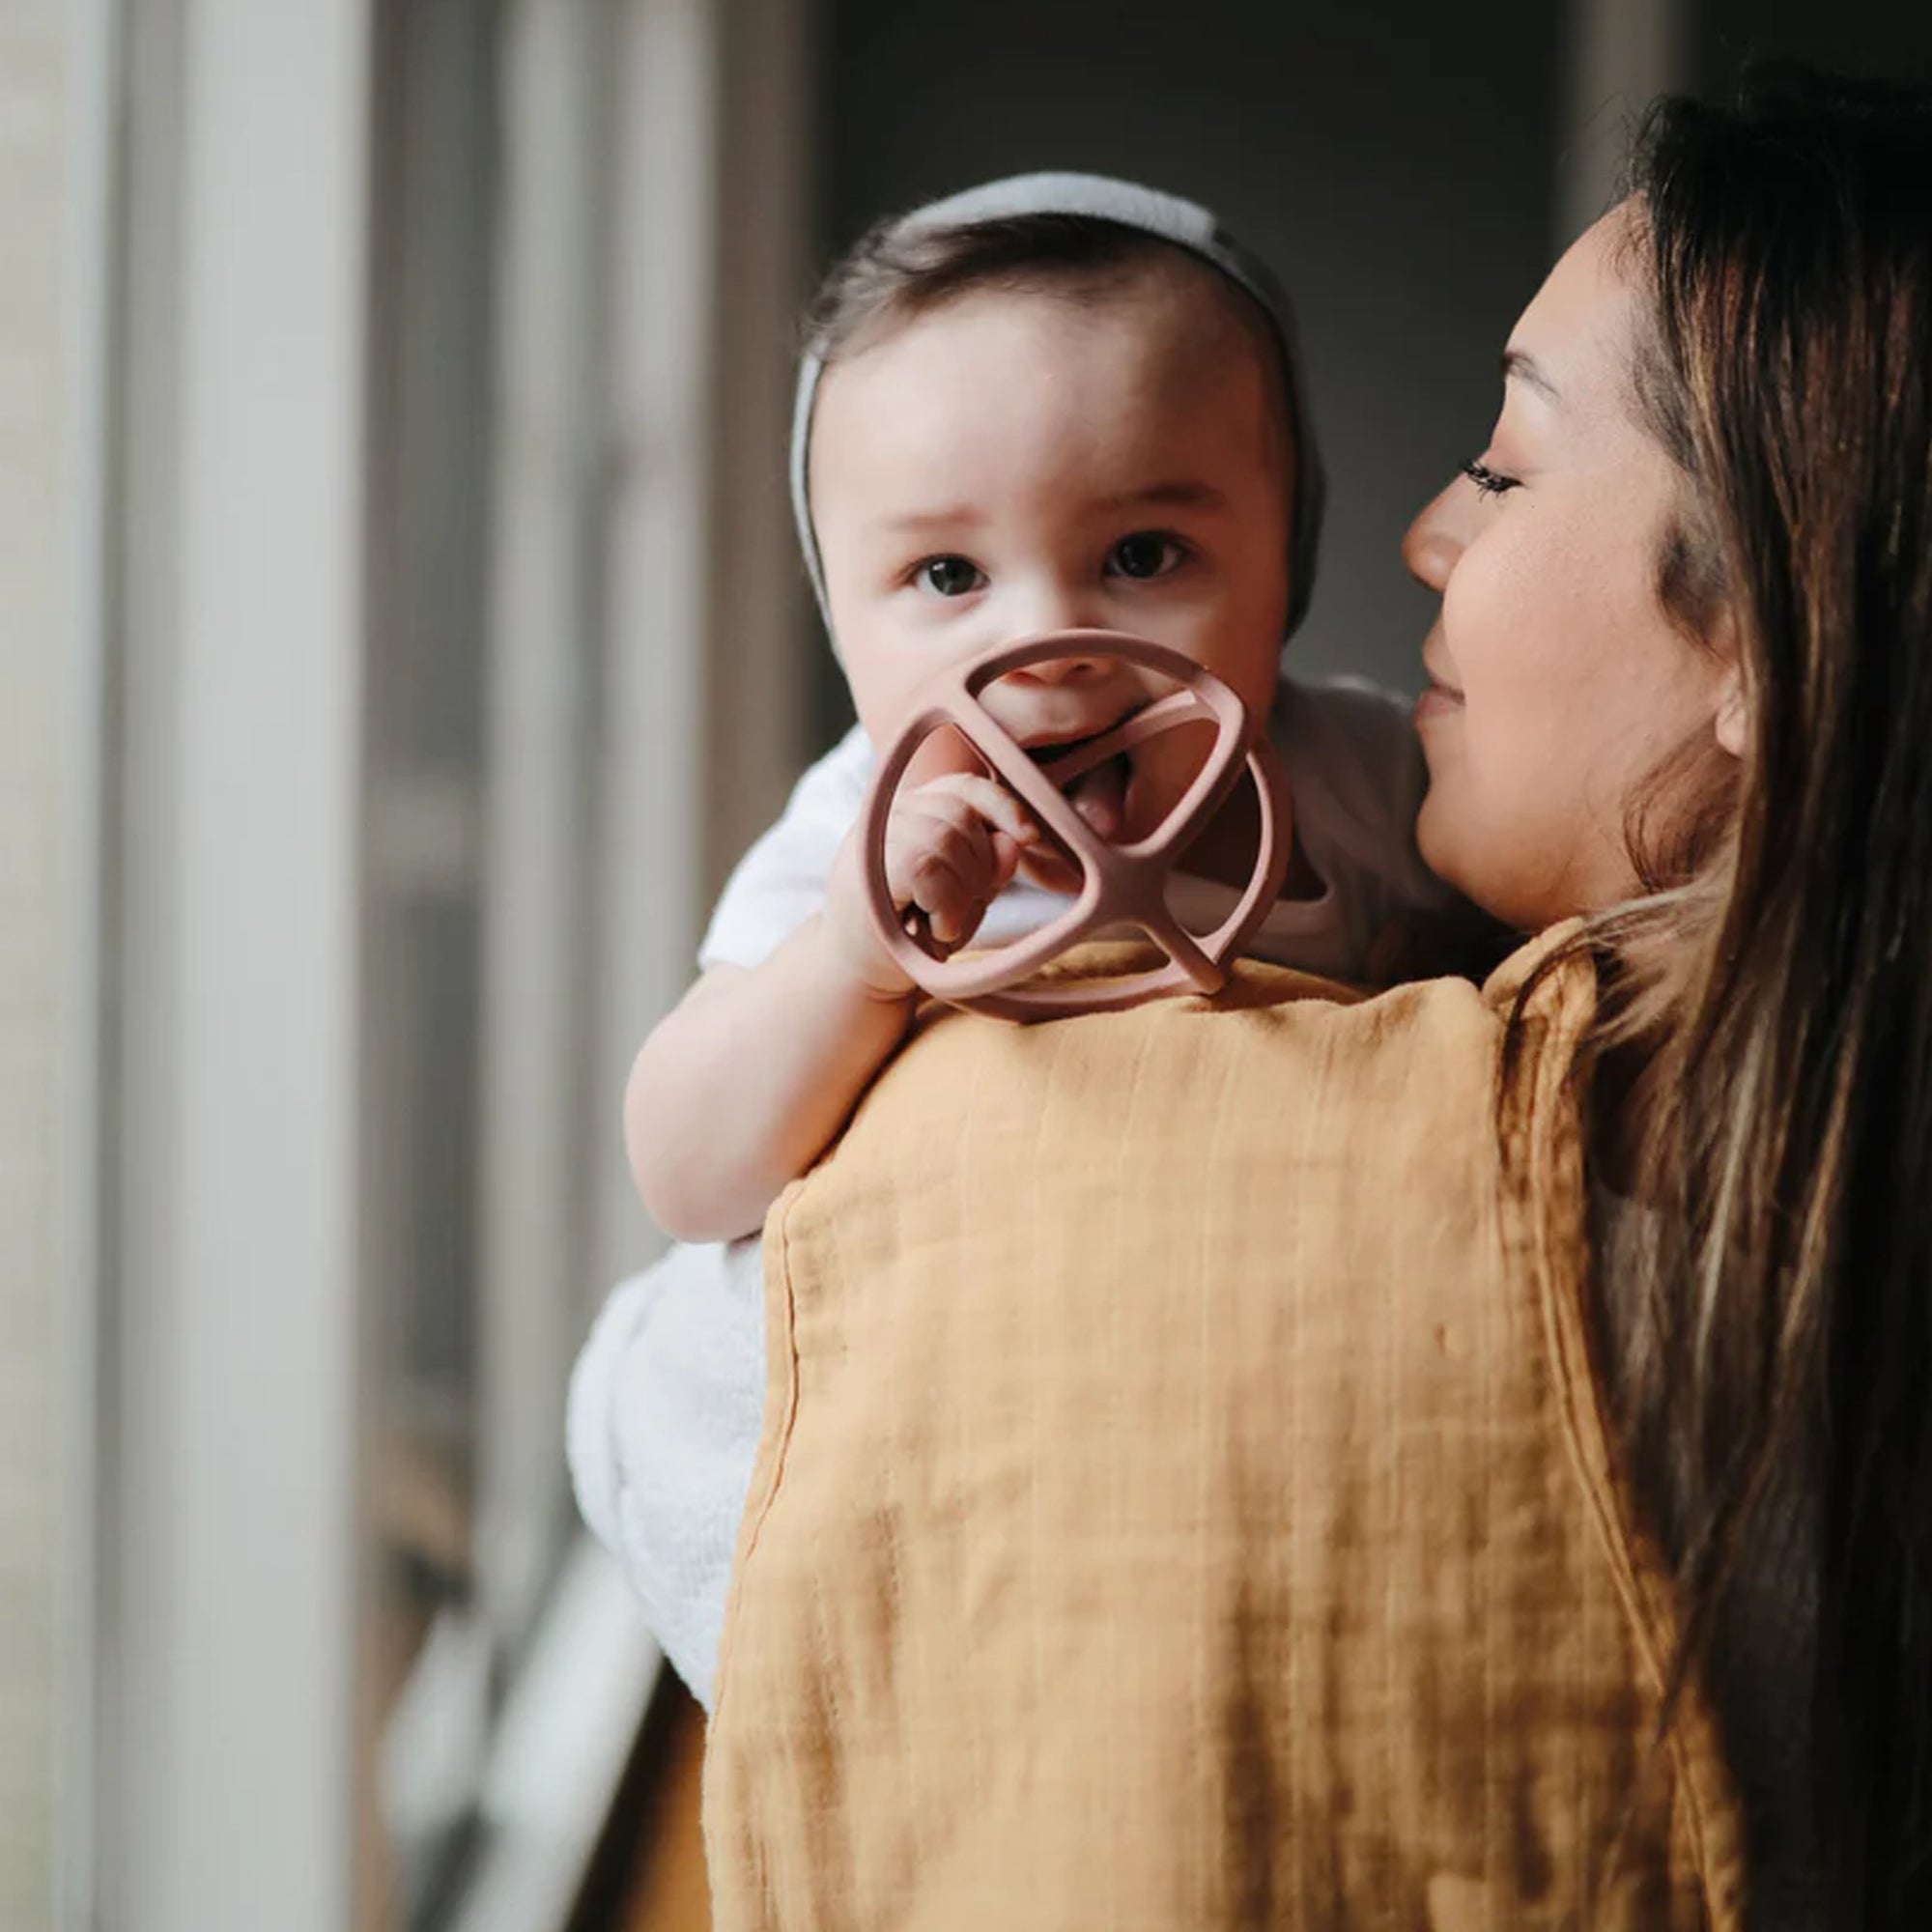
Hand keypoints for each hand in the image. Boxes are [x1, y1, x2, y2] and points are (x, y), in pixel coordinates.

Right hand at [824, 774, 1039, 994]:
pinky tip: (936, 928)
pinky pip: (926, 867)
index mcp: (915, 810)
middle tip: (962, 907)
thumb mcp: (966, 895)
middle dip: (980, 866)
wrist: (862, 976)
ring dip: (962, 891)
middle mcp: (889, 813)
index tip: (1030, 837)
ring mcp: (872, 838)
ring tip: (946, 921)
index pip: (965, 786)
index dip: (1003, 806)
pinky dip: (945, 905)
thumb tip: (1015, 840)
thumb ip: (990, 866)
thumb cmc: (915, 932)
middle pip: (961, 815)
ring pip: (945, 838)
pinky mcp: (865, 870)